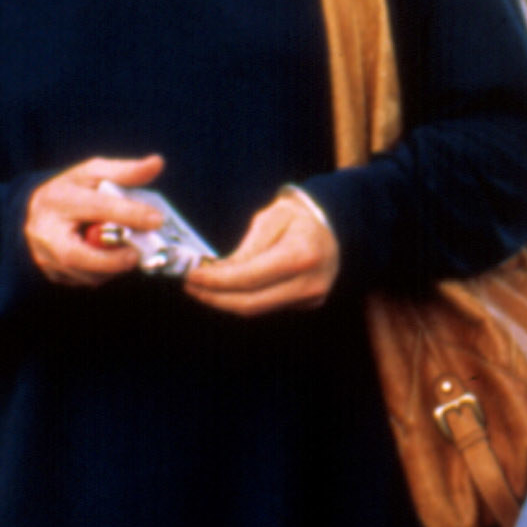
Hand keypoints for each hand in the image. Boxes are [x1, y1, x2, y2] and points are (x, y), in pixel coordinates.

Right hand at [24, 154, 166, 285]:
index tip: (156, 219)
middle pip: (76, 254)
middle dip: (112, 259)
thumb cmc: (72, 190)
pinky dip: (105, 273)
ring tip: (127, 251)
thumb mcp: (94, 173)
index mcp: (58, 198)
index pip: (95, 207)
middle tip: (137, 254)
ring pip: (84, 274)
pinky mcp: (53, 275)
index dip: (128, 214)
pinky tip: (111, 258)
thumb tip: (157, 163)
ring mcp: (45, 257)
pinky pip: (85, 281)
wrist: (39, 213)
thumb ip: (126, 171)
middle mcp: (45, 231)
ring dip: (113, 267)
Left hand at [181, 187, 339, 316]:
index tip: (190, 276)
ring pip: (257, 309)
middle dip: (214, 297)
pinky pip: (268, 306)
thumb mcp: (272, 218)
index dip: (215, 281)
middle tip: (190, 286)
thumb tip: (218, 272)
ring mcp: (311, 298)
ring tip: (201, 289)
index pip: (248, 278)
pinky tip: (225, 290)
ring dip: (225, 301)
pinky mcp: (308, 304)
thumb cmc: (299, 217)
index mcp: (302, 255)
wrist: (336, 226)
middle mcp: (309, 283)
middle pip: (250, 303)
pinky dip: (243, 299)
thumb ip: (247, 247)